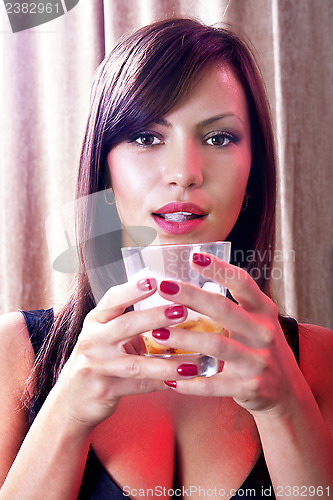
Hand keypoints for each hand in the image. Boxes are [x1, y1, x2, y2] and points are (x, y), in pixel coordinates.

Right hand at [50, 277, 190, 429]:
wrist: (71, 400)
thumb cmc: (98, 360)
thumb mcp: (106, 334)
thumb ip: (130, 320)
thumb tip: (171, 301)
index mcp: (96, 321)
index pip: (112, 299)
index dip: (133, 289)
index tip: (154, 281)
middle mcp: (92, 340)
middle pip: (125, 325)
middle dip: (155, 317)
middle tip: (182, 311)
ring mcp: (97, 366)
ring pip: (136, 364)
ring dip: (167, 363)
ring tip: (193, 361)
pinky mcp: (104, 390)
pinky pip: (140, 386)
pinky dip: (163, 383)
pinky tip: (184, 381)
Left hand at [153, 252, 303, 415]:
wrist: (287, 392)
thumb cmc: (260, 350)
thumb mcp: (256, 323)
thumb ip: (233, 306)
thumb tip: (190, 284)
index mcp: (263, 311)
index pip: (242, 282)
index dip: (219, 269)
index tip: (193, 256)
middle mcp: (263, 332)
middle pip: (223, 309)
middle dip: (191, 296)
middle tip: (164, 287)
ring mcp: (258, 360)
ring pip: (216, 345)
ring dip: (184, 338)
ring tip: (157, 334)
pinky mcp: (250, 387)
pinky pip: (214, 384)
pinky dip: (190, 382)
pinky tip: (169, 378)